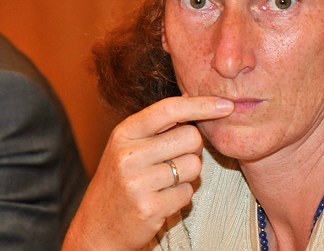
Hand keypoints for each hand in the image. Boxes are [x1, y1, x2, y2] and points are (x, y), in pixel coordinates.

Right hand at [62, 96, 233, 250]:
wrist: (97, 227)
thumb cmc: (120, 180)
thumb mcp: (128, 145)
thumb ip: (157, 124)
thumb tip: (192, 97)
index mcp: (124, 133)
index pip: (169, 109)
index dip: (201, 104)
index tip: (226, 105)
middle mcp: (128, 155)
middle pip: (191, 137)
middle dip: (194, 147)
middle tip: (177, 158)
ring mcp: (137, 183)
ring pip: (194, 165)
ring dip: (189, 173)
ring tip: (166, 180)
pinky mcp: (149, 208)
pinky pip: (188, 192)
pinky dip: (182, 195)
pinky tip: (163, 198)